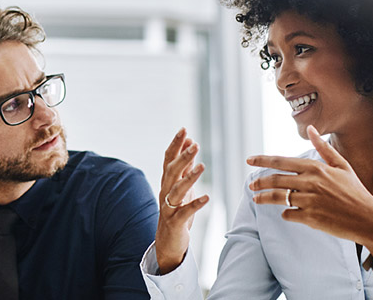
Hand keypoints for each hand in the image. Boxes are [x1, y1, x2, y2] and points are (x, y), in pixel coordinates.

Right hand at [154, 128, 208, 273]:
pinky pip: (185, 212)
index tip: (184, 130)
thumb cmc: (176, 212)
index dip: (175, 144)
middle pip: (171, 171)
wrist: (167, 241)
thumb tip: (190, 145)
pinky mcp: (175, 222)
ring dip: (189, 177)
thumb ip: (185, 168)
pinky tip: (207, 198)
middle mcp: (165, 192)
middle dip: (182, 157)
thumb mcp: (181, 187)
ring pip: (177, 189)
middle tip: (195, 144)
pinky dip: (195, 204)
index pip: (168, 159)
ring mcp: (168, 207)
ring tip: (202, 166)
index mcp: (167, 182)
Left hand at [247, 125, 372, 263]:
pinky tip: (287, 213)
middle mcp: (311, 182)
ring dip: (264, 198)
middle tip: (251, 185)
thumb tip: (311, 128)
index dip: (262, 160)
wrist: (370, 219)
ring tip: (257, 199)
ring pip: (278, 197)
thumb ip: (323, 148)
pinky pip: (289, 214)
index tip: (249, 160)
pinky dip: (286, 214)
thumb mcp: (342, 166)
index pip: (281, 161)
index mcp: (316, 168)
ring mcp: (310, 201)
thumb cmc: (356, 192)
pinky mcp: (311, 218)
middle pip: (275, 179)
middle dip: (259, 182)